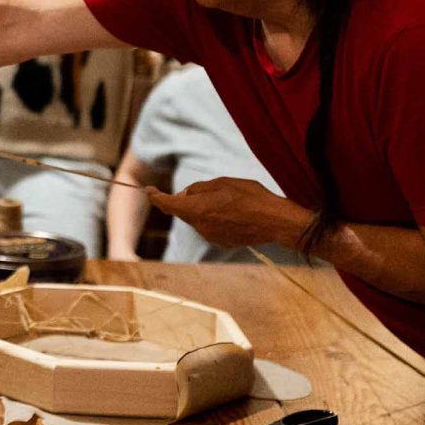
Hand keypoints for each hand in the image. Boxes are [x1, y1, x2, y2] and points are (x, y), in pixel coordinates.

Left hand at [145, 178, 309, 250]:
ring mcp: (210, 236)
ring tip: (228, 199)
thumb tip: (185, 195)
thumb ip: (198, 189)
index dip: (155, 196)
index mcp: (195, 210)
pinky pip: (210, 227)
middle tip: (203, 189)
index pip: (167, 204)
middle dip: (186, 200)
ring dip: (203, 209)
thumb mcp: (222, 183)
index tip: (149, 190)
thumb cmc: (250, 197)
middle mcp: (199, 226)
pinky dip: (215, 218)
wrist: (275, 221)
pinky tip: (234, 212)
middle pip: (183, 211)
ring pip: (197, 219)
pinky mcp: (222, 241)